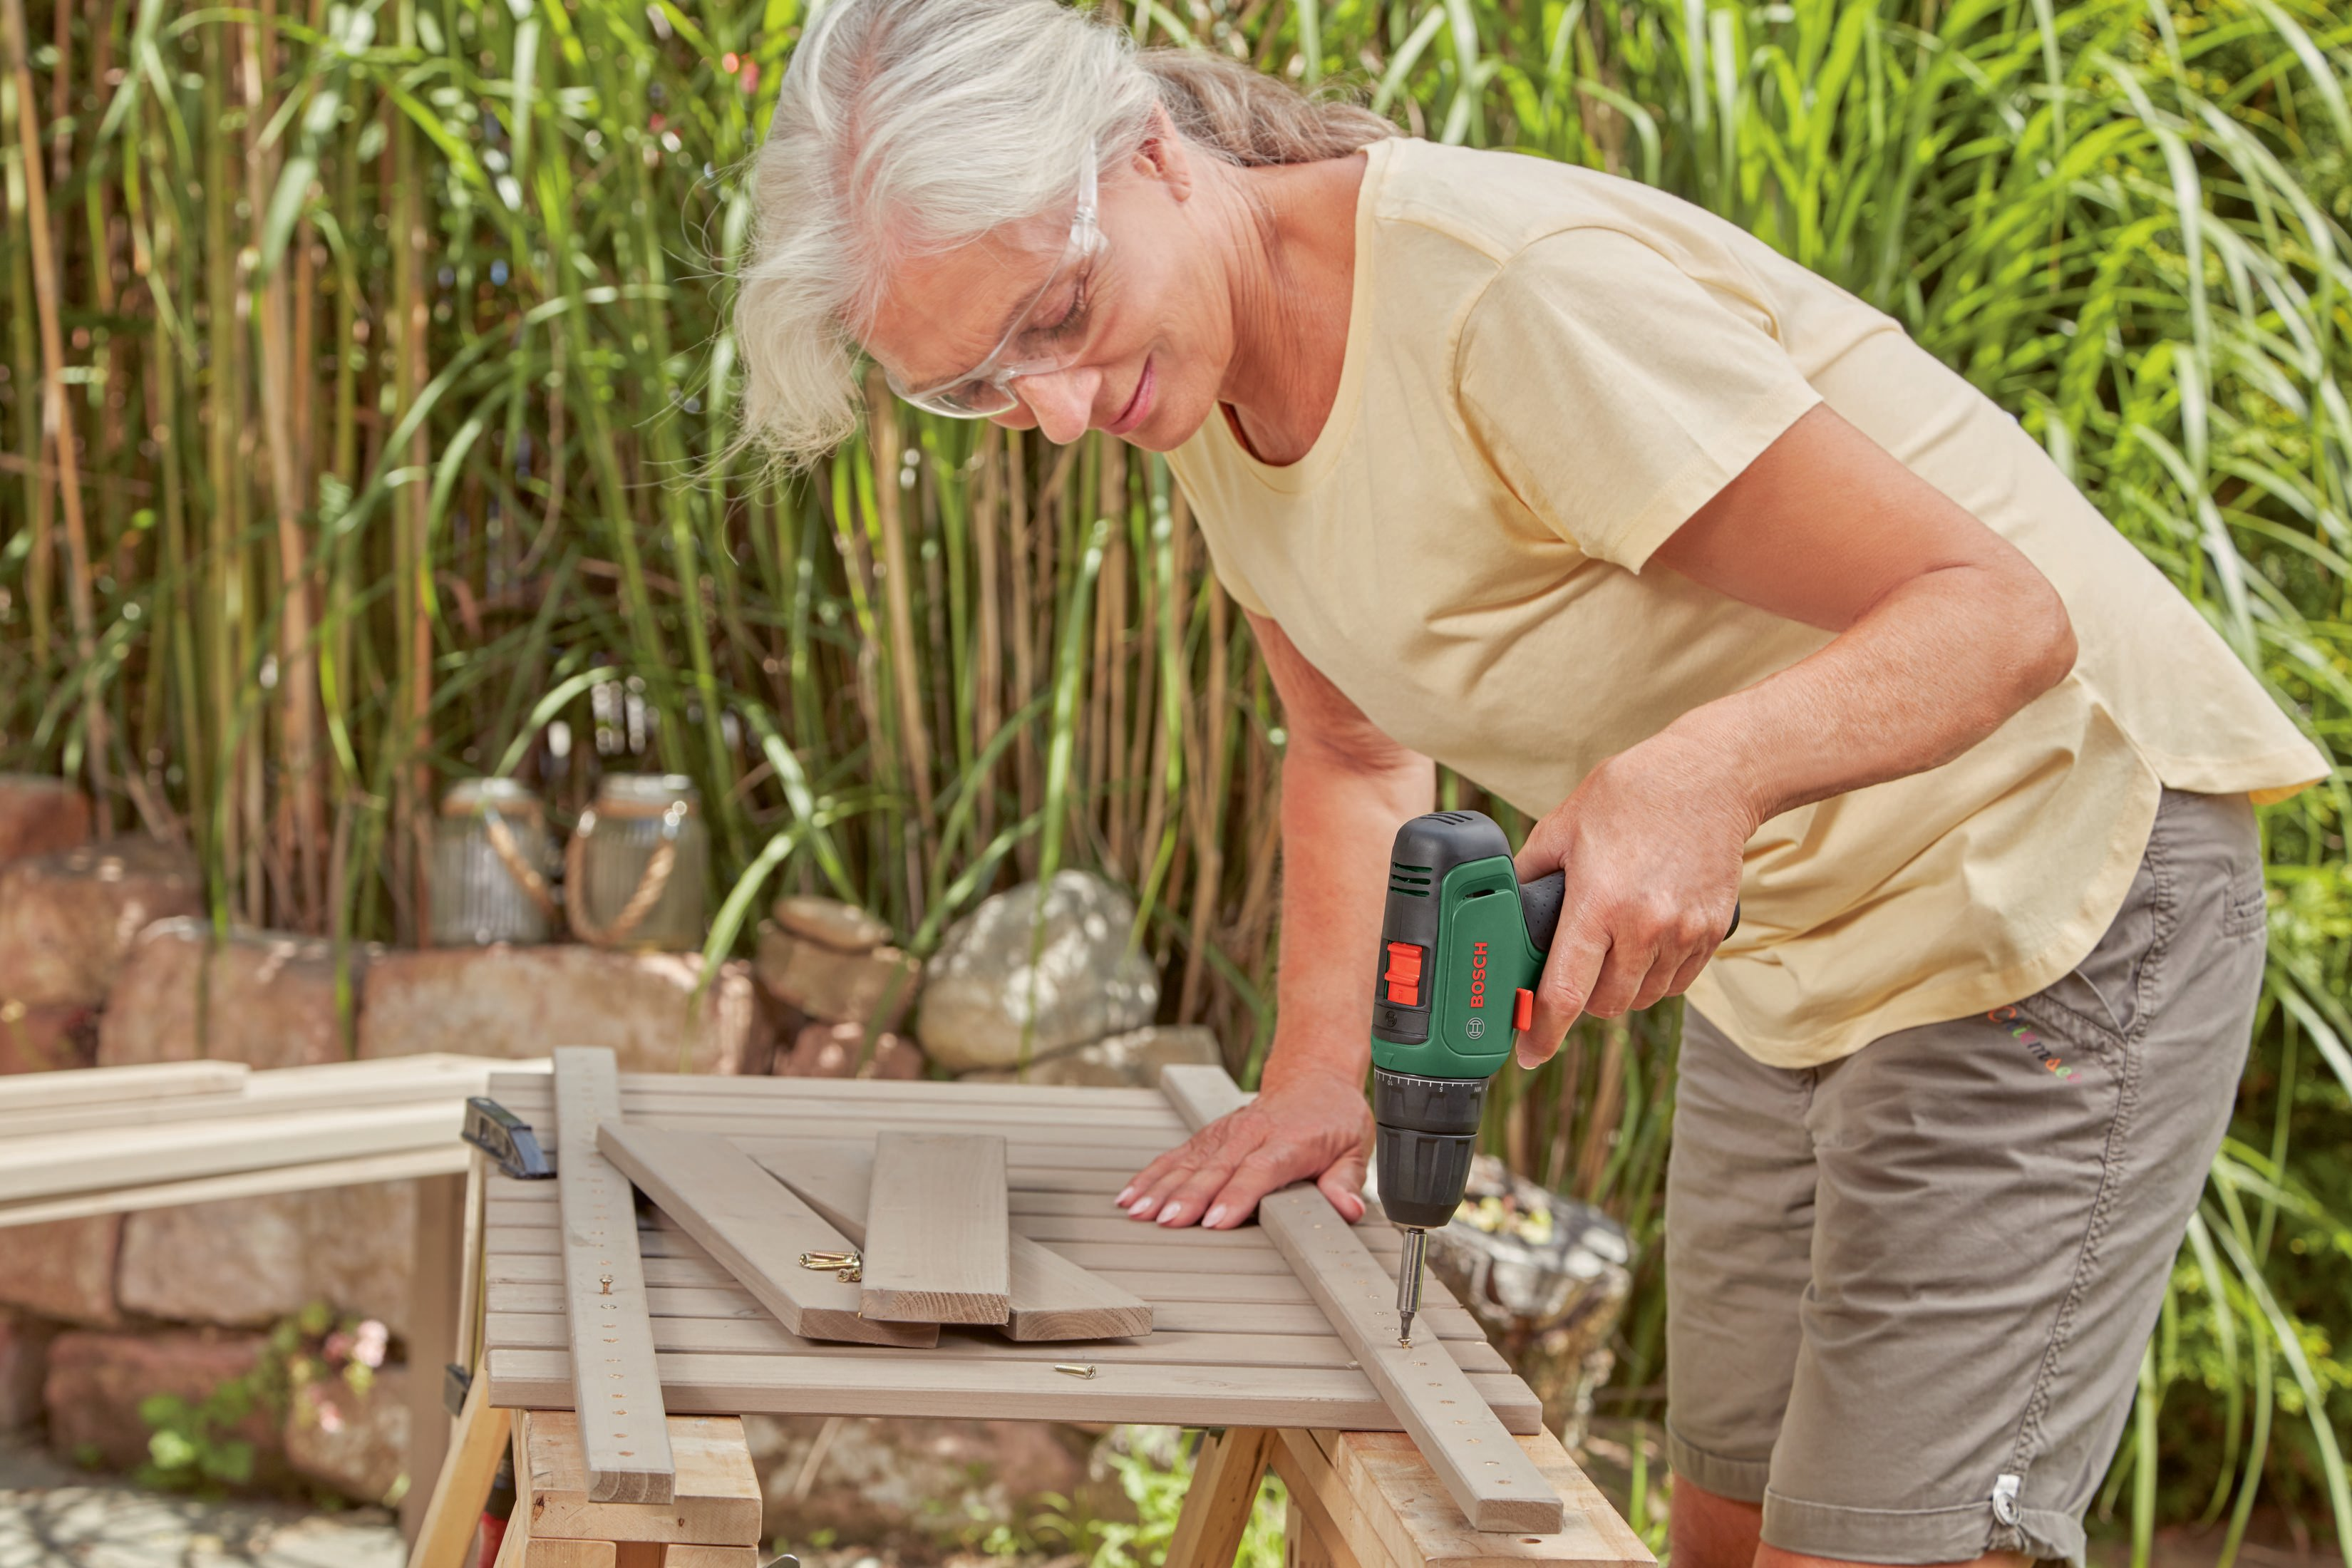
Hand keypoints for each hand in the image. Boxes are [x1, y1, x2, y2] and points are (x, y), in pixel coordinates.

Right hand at [1114, 1065, 1371, 1227]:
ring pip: (1189, 1161)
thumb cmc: (1333, 1117)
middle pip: (1217, 1168)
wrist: (1313, 1076)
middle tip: (1166, 1221)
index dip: (1237, 1195)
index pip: (1260, 1170)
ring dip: (1161, 1187)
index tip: (1216, 1219)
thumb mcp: (1355, 1148)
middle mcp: (1253, 1134)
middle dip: (1189, 1197)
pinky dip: (1152, 1174)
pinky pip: (1176, 1155)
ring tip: (1138, 1211)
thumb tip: (1347, 1209)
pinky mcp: (1209, 1135)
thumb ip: (1347, 1181)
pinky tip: (1130, 1195)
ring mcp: (1226, 1133)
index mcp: (1290, 1141)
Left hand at [1511, 731, 1752, 1067]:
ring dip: (1619, 989)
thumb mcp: (1563, 823)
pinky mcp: (1710, 932)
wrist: (1712, 777)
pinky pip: (1676, 983)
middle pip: (1604, 1005)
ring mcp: (1682, 933)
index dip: (1543, 1033)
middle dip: (1580, 1000)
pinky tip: (1643, 943)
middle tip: (1570, 976)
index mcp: (1598, 904)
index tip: (1529, 1054)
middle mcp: (1644, 927)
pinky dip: (1655, 977)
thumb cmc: (1633, 793)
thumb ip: (1531, 872)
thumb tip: (1503, 905)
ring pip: (1642, 998)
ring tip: (1610, 951)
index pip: (1566, 992)